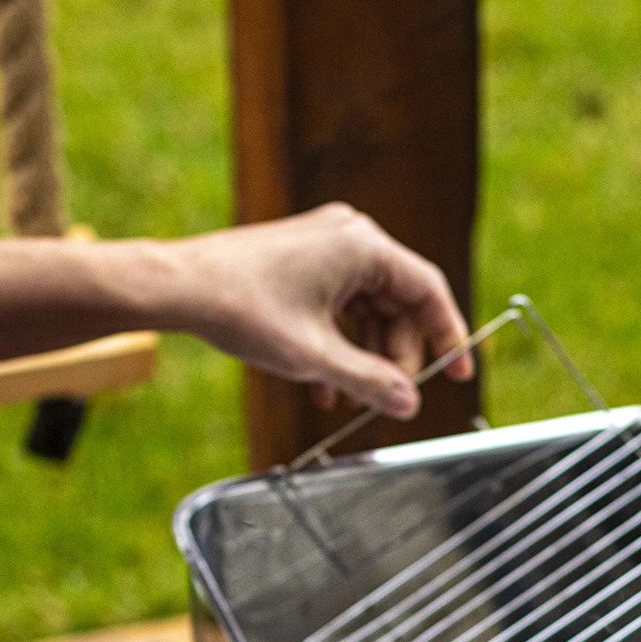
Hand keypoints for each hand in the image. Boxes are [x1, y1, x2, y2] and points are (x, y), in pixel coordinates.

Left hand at [161, 203, 473, 417]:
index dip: (450, 335)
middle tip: (391, 395)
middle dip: (398, 355)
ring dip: (367, 355)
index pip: (428, 291)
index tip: (460, 373)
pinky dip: (341, 343)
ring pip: (369, 309)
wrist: (181, 287)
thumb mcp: (314, 356)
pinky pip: (340, 306)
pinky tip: (327, 384)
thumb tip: (408, 403)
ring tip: (355, 395)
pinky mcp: (303, 262)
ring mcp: (325, 247)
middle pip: (399, 303)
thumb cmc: (242, 308)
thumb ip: (370, 381)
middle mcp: (349, 238)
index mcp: (363, 247)